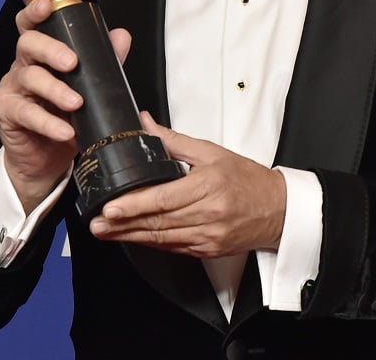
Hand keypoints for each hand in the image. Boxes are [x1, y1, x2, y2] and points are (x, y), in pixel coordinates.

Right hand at [0, 0, 131, 213]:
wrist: (46, 160)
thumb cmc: (65, 117)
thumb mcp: (88, 88)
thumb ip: (104, 62)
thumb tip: (121, 36)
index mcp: (41, 54)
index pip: (33, 25)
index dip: (35, 12)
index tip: (47, 7)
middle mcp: (23, 66)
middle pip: (28, 44)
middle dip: (51, 49)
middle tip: (72, 63)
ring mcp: (12, 89)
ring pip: (29, 77)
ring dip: (55, 89)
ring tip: (76, 103)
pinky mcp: (6, 114)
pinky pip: (25, 113)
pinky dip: (47, 122)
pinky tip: (64, 130)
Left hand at [88, 112, 286, 256]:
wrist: (278, 209)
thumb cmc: (248, 179)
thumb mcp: (213, 152)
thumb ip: (175, 141)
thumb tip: (145, 125)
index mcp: (208, 186)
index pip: (163, 199)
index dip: (134, 205)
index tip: (111, 207)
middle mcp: (208, 214)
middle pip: (157, 221)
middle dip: (123, 224)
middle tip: (97, 222)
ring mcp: (208, 236)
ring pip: (162, 238)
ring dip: (131, 236)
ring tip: (107, 232)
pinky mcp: (208, 250)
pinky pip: (174, 248)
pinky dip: (152, 242)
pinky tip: (135, 237)